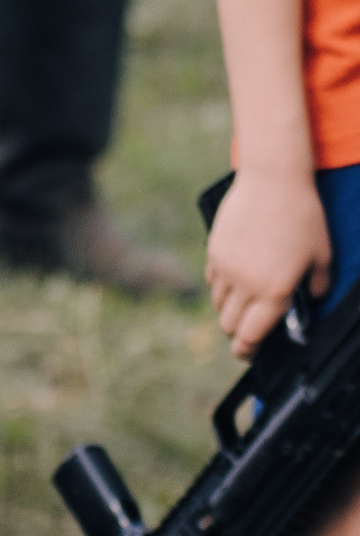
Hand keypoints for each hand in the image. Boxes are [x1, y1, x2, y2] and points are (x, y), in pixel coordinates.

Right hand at [208, 168, 335, 358]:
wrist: (272, 180)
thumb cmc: (303, 217)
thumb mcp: (322, 256)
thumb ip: (316, 286)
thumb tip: (308, 300)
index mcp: (273, 290)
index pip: (252, 334)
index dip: (249, 351)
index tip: (251, 355)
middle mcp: (244, 283)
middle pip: (230, 325)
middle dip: (239, 335)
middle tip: (250, 335)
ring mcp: (224, 266)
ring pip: (219, 304)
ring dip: (230, 311)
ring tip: (244, 307)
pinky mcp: (214, 249)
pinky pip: (212, 281)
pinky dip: (222, 289)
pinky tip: (235, 282)